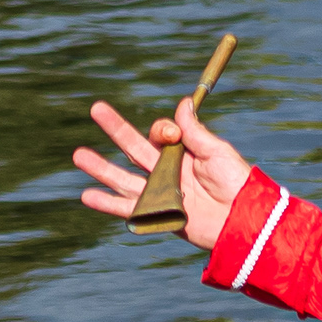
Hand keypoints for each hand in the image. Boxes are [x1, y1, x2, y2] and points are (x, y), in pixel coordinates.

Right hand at [74, 92, 255, 248]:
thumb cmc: (236, 183)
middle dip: (116, 129)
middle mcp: (167, 171)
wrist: (242, 219)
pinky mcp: (157, 214)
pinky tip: (88, 195)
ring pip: (124, 177)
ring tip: (79, 155)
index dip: (161, 130)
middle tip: (96, 108)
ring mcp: (160, 192)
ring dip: (102, 168)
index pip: (160, 135)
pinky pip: (128, 208)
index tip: (170, 134)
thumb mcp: (217, 152)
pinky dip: (107, 203)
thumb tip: (182, 102)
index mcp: (183, 153)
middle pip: (135, 148)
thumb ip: (195, 132)